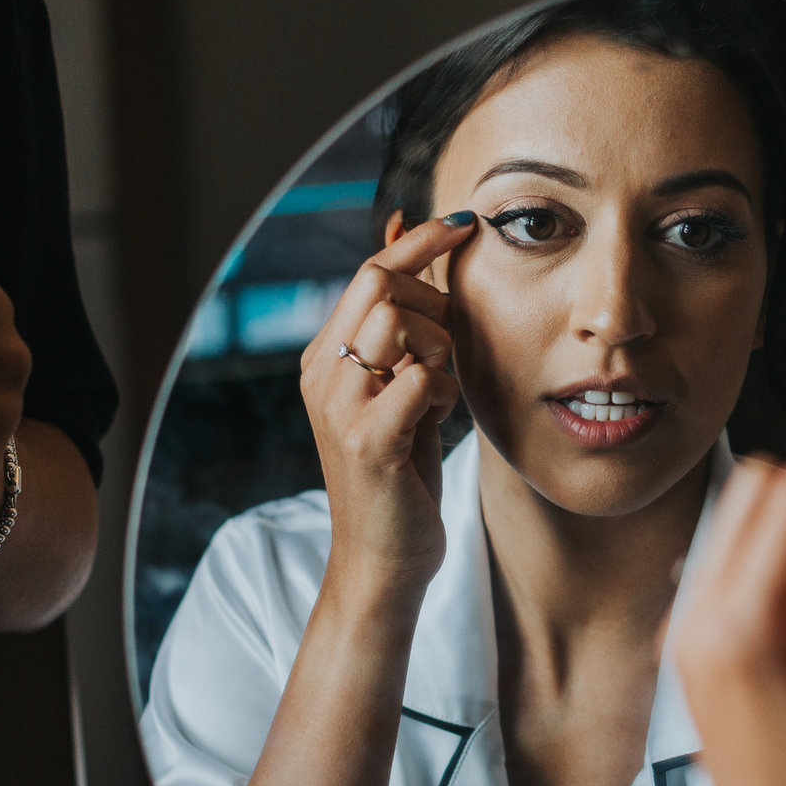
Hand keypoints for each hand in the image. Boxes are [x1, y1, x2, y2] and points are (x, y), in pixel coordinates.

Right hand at [296, 215, 478, 596]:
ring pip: (399, 322)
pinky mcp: (367, 440)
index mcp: (325, 357)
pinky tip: (438, 420)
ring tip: (437, 392)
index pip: (369, 270)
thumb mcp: (404, 389)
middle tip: (449, 348)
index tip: (464, 225)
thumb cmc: (402, 475)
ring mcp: (339, 406)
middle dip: (434, 301)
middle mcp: (321, 374)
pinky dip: (444, 392)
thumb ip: (408, 325)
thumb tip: (410, 237)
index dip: (419, 240)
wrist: (383, 560)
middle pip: (380, 282)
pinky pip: (421, 378)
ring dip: (440, 348)